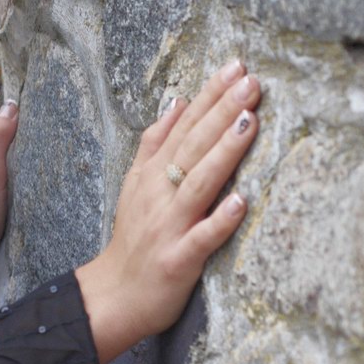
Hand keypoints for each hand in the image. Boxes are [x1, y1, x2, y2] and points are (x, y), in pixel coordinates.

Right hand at [75, 59, 260, 363]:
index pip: (185, 126)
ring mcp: (169, 227)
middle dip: (222, 111)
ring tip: (250, 121)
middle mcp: (160, 194)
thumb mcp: (135, 183)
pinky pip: (202, 239)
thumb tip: (177, 101)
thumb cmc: (133, 239)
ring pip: (199, 184)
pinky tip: (241, 202)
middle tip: (250, 80)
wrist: (113, 296)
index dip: (210, 96)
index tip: (236, 68)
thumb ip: (156, 142)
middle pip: (194, 146)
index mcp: (153, 174)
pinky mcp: (178, 261)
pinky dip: (220, 220)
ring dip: (224, 152)